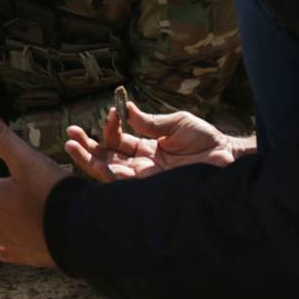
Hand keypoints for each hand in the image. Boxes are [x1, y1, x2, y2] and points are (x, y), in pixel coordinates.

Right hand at [64, 99, 243, 182]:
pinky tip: (97, 162)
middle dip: (86, 146)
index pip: (118, 140)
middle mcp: (143, 165)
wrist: (229, 157)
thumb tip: (126, 110)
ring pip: (109, 171)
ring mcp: (146, 178)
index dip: (110, 128)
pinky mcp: (152, 188)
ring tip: (69, 146)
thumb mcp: (176, 123)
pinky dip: (108, 174)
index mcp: (147, 148)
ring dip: (88, 159)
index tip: (111, 114)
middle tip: (69, 134)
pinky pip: (124, 183)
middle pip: (107, 157)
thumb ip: (150, 121)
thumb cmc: (206, 139)